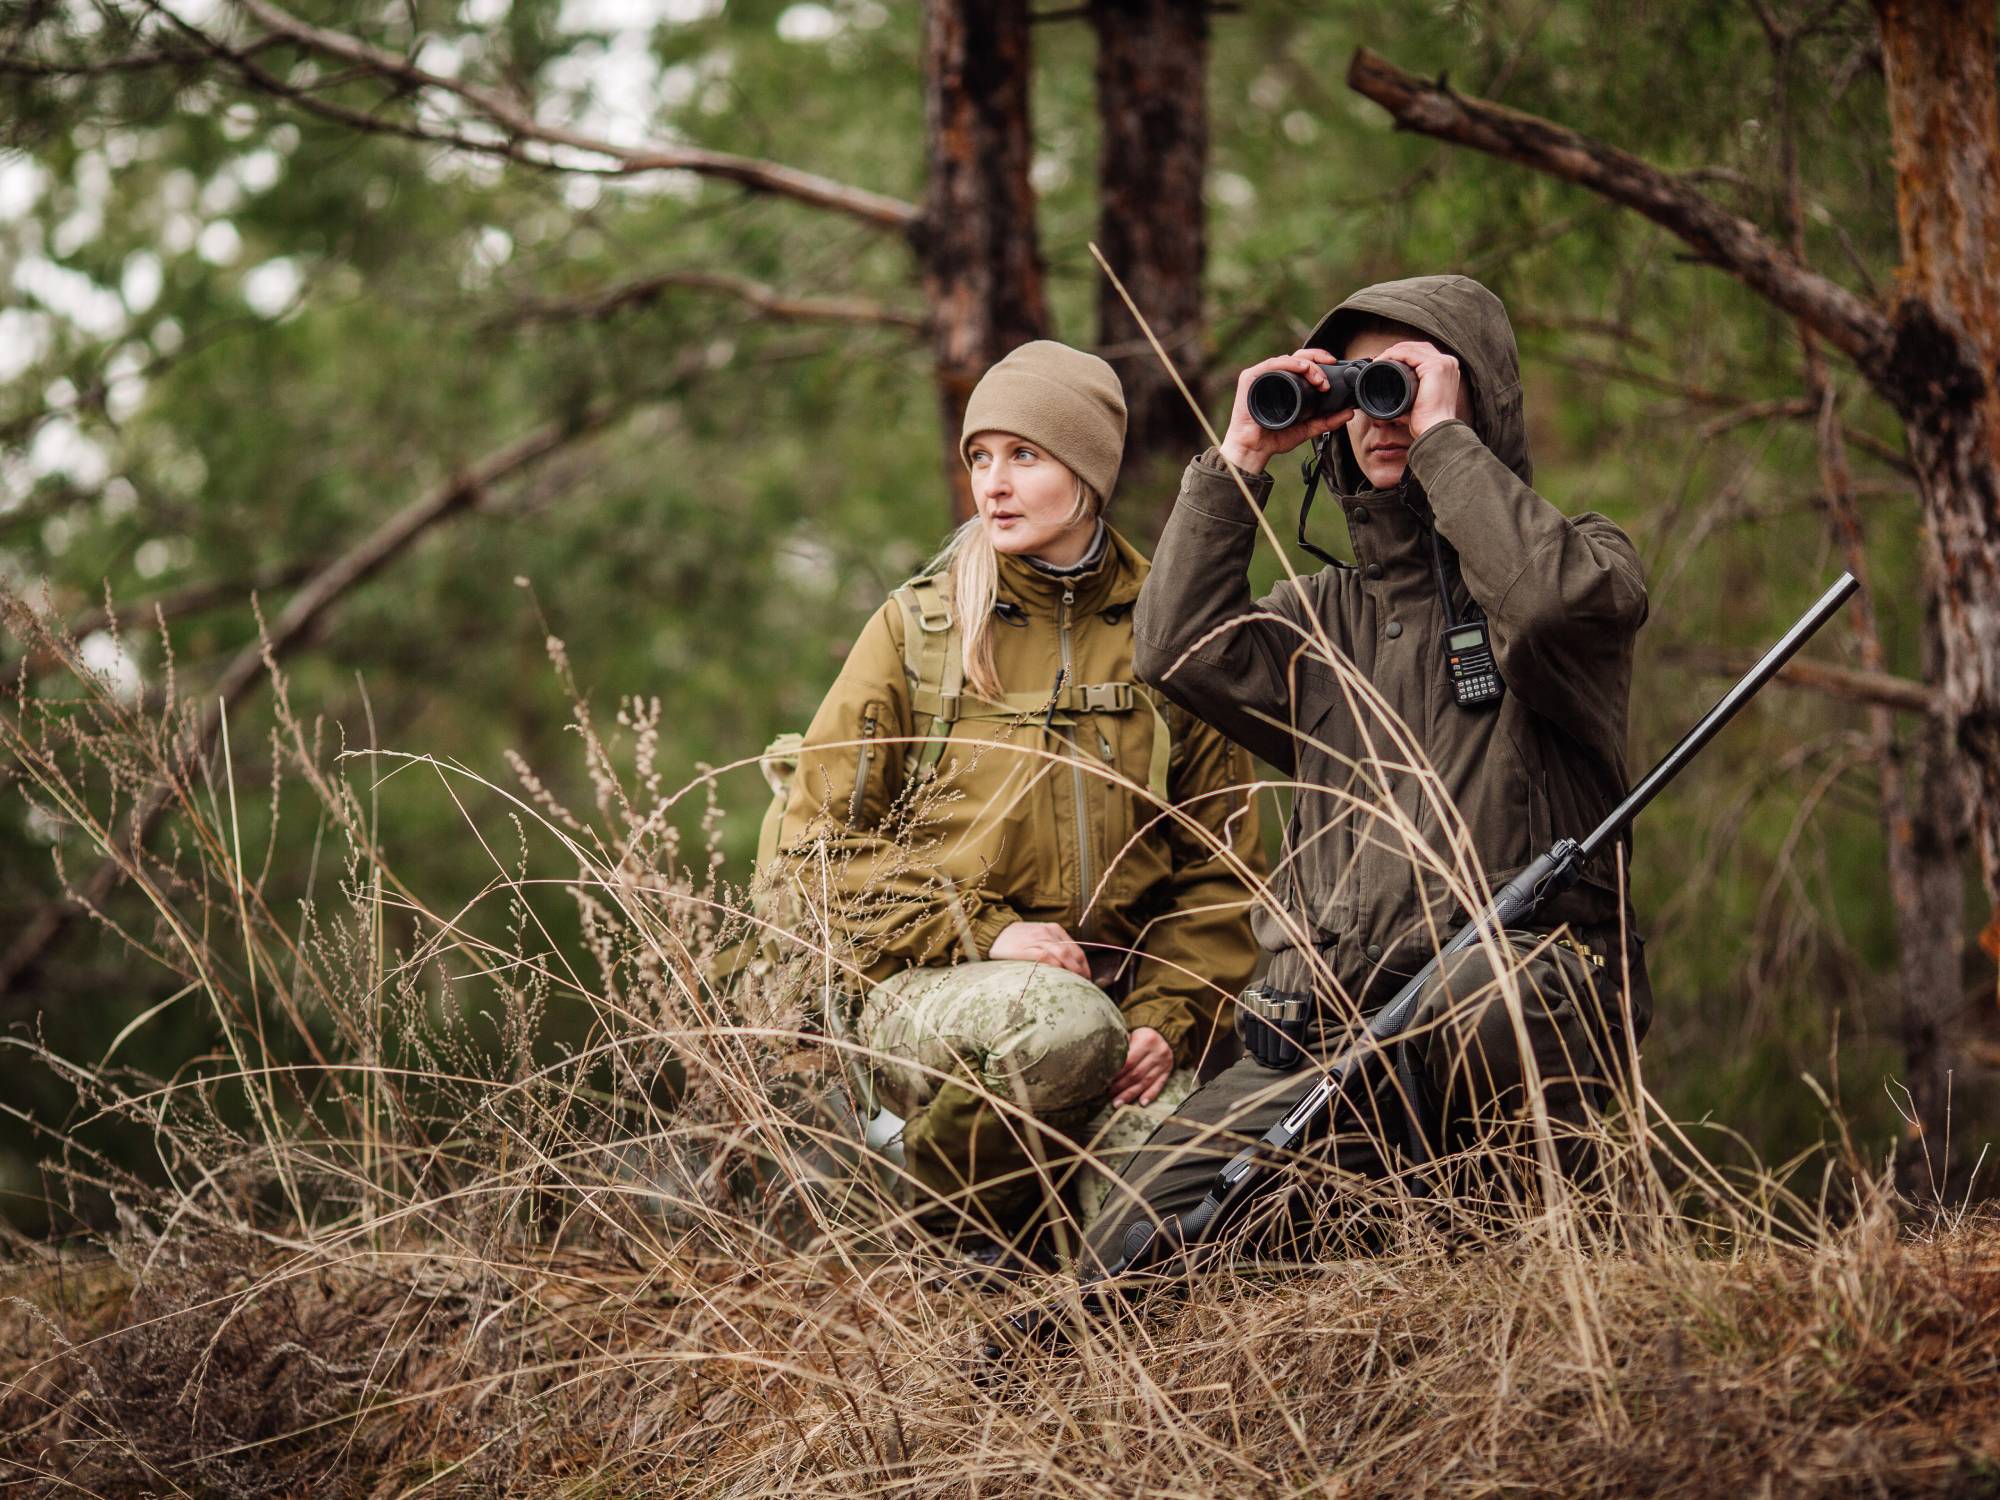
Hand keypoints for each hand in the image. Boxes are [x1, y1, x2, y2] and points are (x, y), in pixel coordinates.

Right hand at [986, 921, 1090, 979]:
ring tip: (1075, 984)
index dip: (1084, 965)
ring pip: (1062, 955)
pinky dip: (1055, 967)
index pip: (1076, 949)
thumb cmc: (1018, 938)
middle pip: (1071, 953)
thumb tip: (1069, 964)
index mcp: (1054, 929)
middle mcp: (1048, 933)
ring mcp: (1037, 940)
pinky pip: (1045, 958)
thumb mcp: (1039, 935)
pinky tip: (1059, 977)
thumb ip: (1053, 945)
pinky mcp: (1026, 949)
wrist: (994, 932)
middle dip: (1081, 970)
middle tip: (1084, 984)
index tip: (1087, 978)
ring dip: (1071, 970)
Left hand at [1109, 1026, 1172, 1106]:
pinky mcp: (1168, 1071)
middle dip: (1121, 1087)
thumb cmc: (1140, 1035)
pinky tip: (1142, 1103)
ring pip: (1145, 1082)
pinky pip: (1159, 1085)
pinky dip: (1150, 1095)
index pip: (1129, 1061)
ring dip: (1131, 1094)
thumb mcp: (1131, 1034)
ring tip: (1118, 1103)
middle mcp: (1158, 1052)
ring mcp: (1164, 1063)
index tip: (1105, 1081)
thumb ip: (1121, 1046)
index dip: (1116, 1073)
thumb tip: (1102, 1061)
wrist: (1163, 1033)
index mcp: (1147, 1040)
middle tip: (1109, 1096)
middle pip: (1136, 1074)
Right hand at [1216, 348, 1358, 475]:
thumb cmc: (1273, 438)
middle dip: (1317, 361)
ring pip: (1288, 359)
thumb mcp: (1307, 428)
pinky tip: (1301, 368)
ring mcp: (1262, 376)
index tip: (1334, 366)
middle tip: (1327, 376)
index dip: (1320, 361)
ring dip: (1307, 365)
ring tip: (1319, 379)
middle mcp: (1274, 376)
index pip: (1304, 363)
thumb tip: (1348, 412)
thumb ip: (1327, 421)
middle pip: (1298, 357)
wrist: (1254, 449)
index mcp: (1286, 383)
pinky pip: (1272, 364)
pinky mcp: (1250, 378)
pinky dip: (1288, 364)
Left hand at [1374, 339, 1463, 439]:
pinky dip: (1394, 354)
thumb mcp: (1420, 401)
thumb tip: (1392, 394)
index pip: (1423, 353)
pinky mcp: (1436, 366)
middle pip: (1419, 347)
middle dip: (1398, 350)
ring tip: (1379, 360)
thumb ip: (1411, 392)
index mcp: (1447, 369)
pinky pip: (1409, 354)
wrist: (1435, 430)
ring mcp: (1443, 363)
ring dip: (1393, 351)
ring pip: (1413, 348)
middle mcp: (1449, 363)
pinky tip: (1383, 360)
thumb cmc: (1427, 421)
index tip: (1385, 361)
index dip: (1403, 354)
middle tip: (1380, 359)